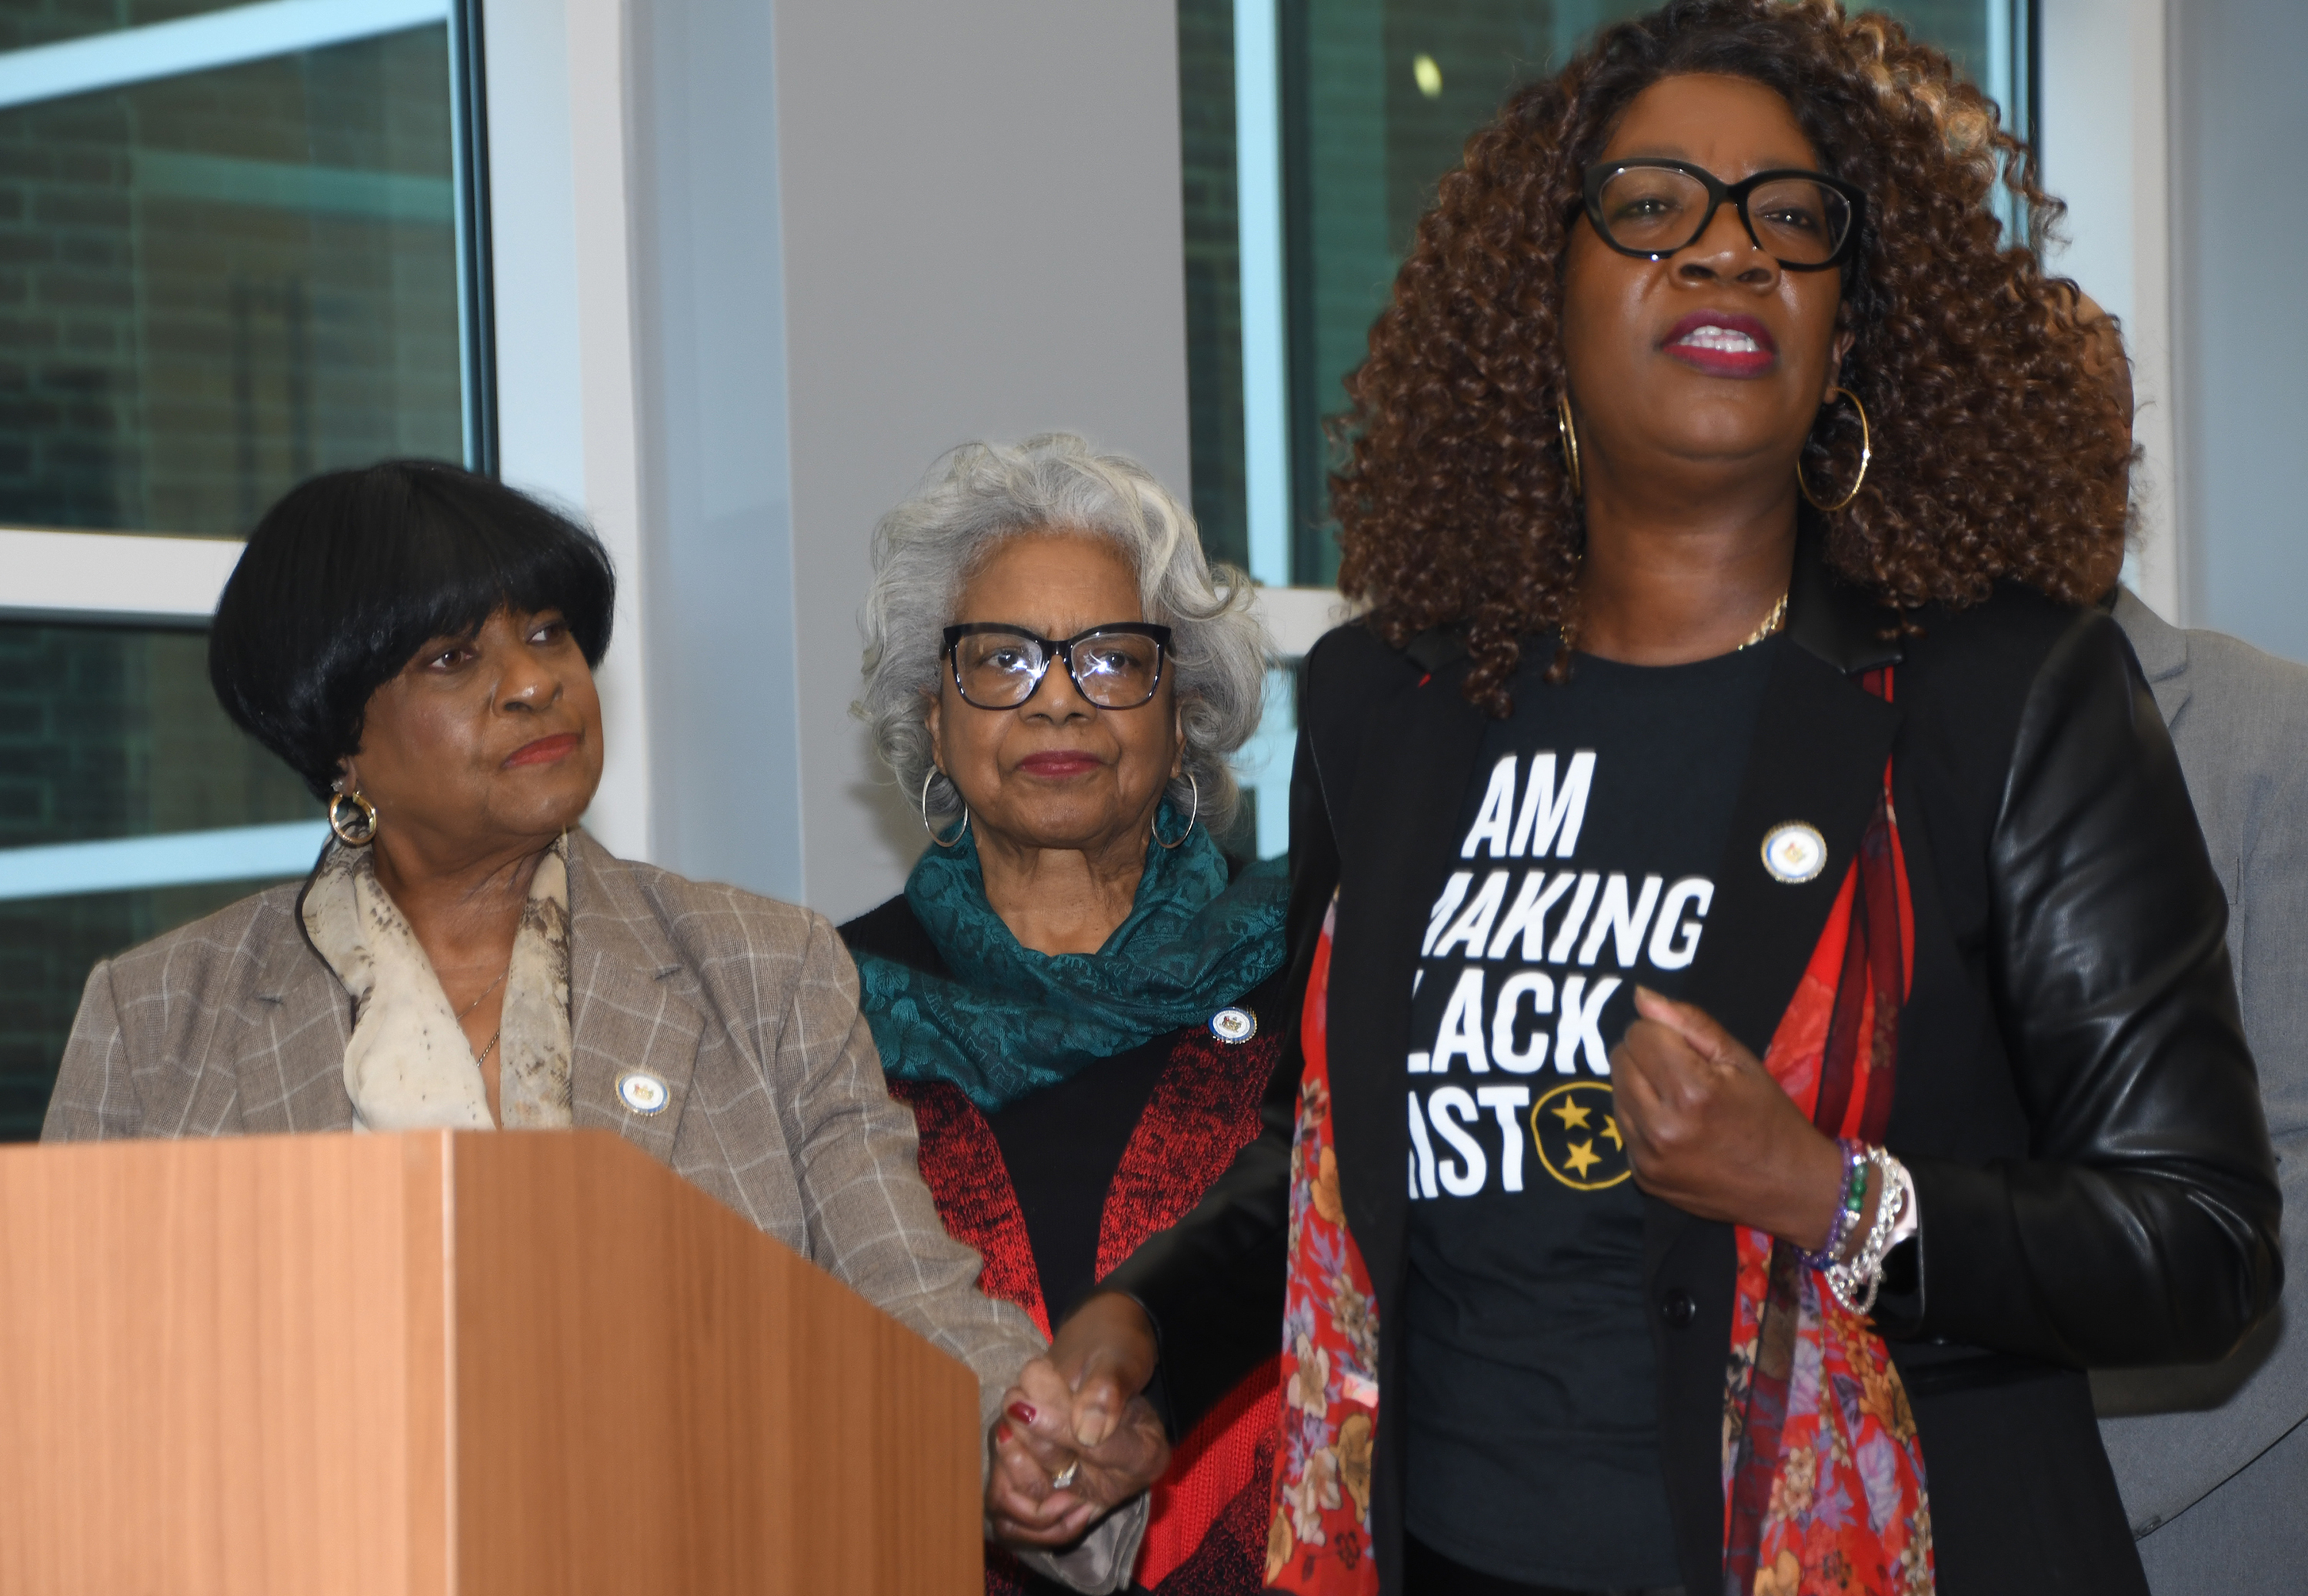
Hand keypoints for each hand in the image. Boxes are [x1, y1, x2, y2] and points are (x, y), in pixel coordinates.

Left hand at [985, 1294, 1169, 1547]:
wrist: (1092, 1356)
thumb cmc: (1113, 1350)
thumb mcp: (1118, 1359)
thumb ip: (1107, 1392)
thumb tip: (1089, 1434)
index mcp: (1146, 1456)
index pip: (1098, 1450)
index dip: (1058, 1429)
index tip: (1024, 1407)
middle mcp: (1114, 1482)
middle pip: (1060, 1470)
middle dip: (1033, 1425)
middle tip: (1026, 1380)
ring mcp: (1080, 1489)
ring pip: (1032, 1487)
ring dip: (1014, 1440)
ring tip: (1016, 1396)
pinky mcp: (1051, 1491)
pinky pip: (1017, 1497)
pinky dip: (1004, 1464)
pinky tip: (1005, 1428)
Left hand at [1610, 986, 1844, 1248]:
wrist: (1788, 1187)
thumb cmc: (1769, 1116)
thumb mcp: (1741, 1059)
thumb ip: (1689, 1022)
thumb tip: (1641, 996)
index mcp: (1690, 1092)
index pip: (1639, 1033)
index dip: (1663, 1032)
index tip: (1691, 1050)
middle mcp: (1661, 1127)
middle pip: (1620, 1059)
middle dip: (1647, 1055)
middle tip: (1685, 1072)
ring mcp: (1648, 1157)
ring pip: (1615, 1092)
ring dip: (1639, 1086)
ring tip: (1680, 1099)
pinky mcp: (1642, 1176)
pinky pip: (1624, 1127)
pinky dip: (1641, 1119)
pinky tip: (1675, 1127)